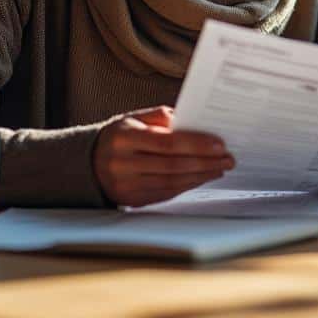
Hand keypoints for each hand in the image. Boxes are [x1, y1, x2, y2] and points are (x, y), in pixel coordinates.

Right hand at [92, 105, 233, 206]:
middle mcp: (124, 164)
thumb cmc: (119, 136)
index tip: (219, 144)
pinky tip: (203, 177)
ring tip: (220, 167)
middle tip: (228, 158)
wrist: (89, 163)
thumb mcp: (134, 118)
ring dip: (201, 175)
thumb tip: (194, 123)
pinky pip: (167, 194)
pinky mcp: (133, 200)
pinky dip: (188, 185)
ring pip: (172, 183)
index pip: (167, 143)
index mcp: (124, 138)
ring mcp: (127, 185)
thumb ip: (163, 117)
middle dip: (206, 162)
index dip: (196, 145)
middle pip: (173, 166)